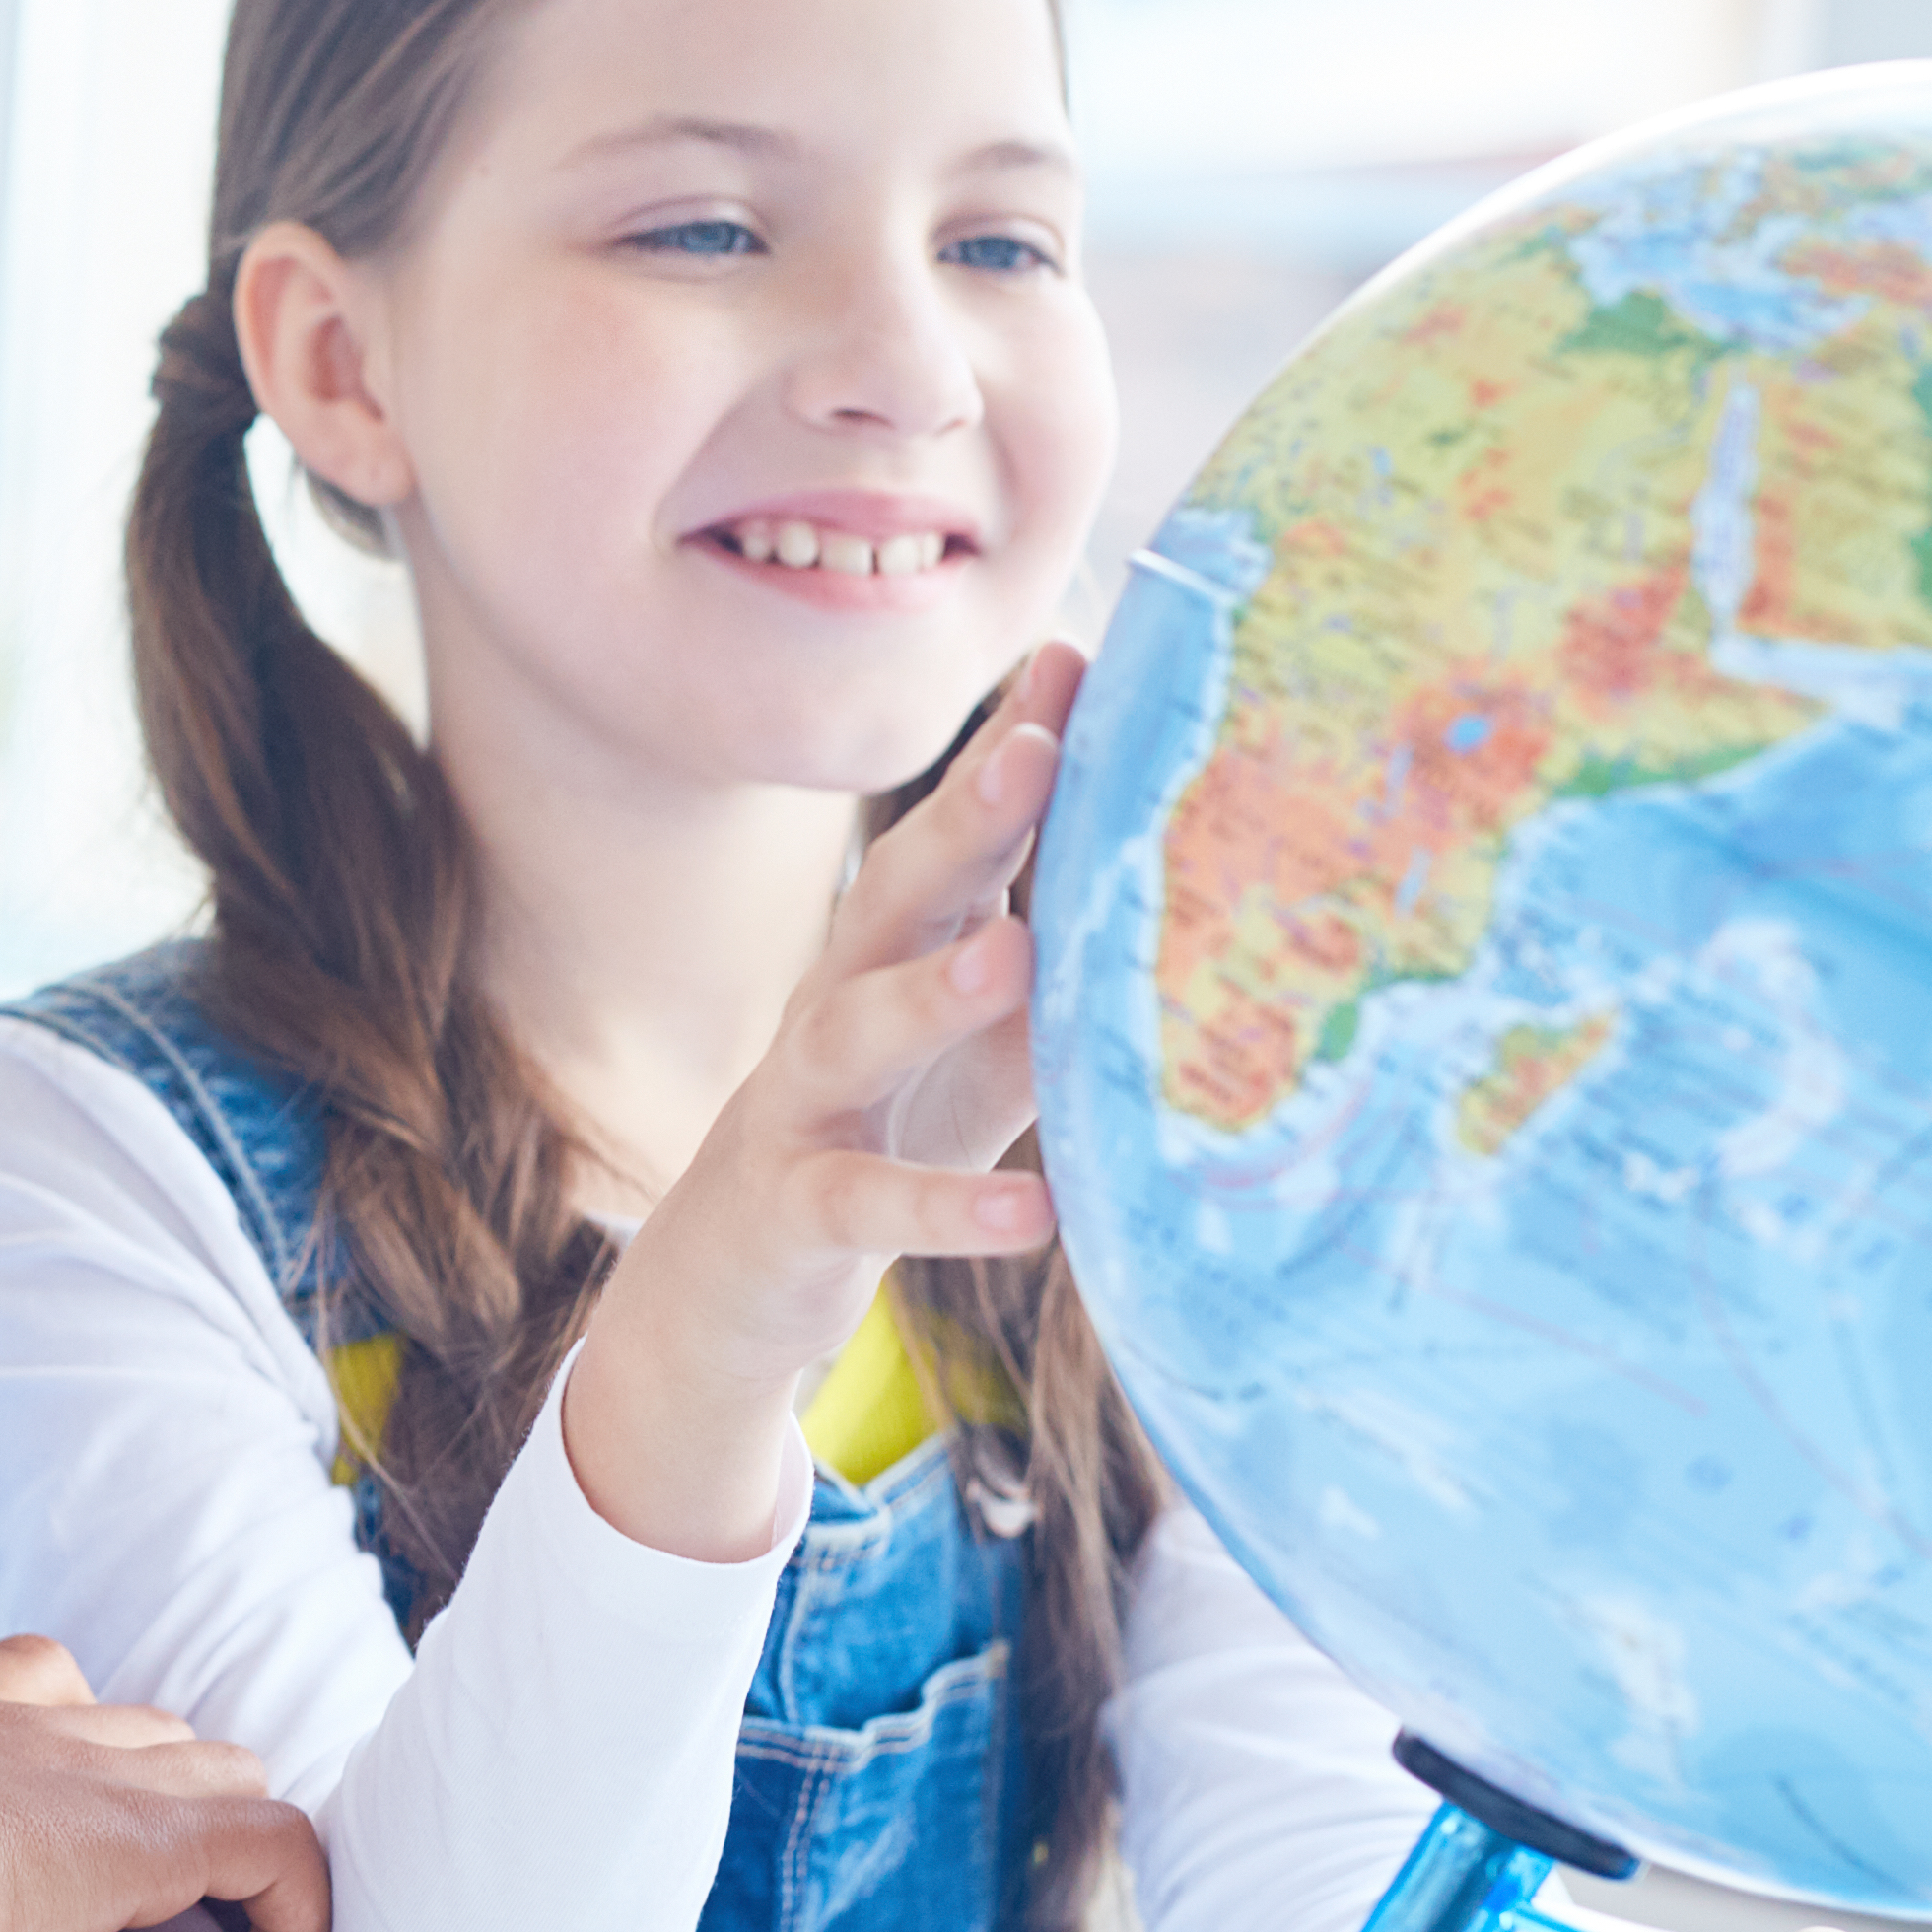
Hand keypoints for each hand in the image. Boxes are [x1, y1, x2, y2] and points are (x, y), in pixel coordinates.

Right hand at [0, 1634, 330, 1931]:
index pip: (52, 1680)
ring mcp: (110, 1773)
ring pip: (234, 1777)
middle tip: (161, 1909)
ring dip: (242, 1854)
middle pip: (160, 1732)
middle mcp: (43, 1723)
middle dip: (177, 1804)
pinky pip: (286, 1852)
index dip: (85, 1746)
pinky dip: (301, 1915)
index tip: (77, 1830)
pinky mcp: (162, 1838)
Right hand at [562, 641, 1081, 1562]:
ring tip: (1012, 957)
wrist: (736, 1269)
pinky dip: (946, 1207)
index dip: (1014, 751)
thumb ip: (1061, 961)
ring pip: (854, 1033)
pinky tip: (1030, 1213)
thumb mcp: (984, 1038)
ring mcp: (803, 1101)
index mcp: (894, 949)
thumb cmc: (890, 1126)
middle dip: (963, 821)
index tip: (1082, 661)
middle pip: (895, 896)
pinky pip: (869, 1203)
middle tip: (1034, 754)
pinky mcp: (796, 1206)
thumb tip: (1195, 878)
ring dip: (929, 994)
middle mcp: (835, 1000)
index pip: (960, 834)